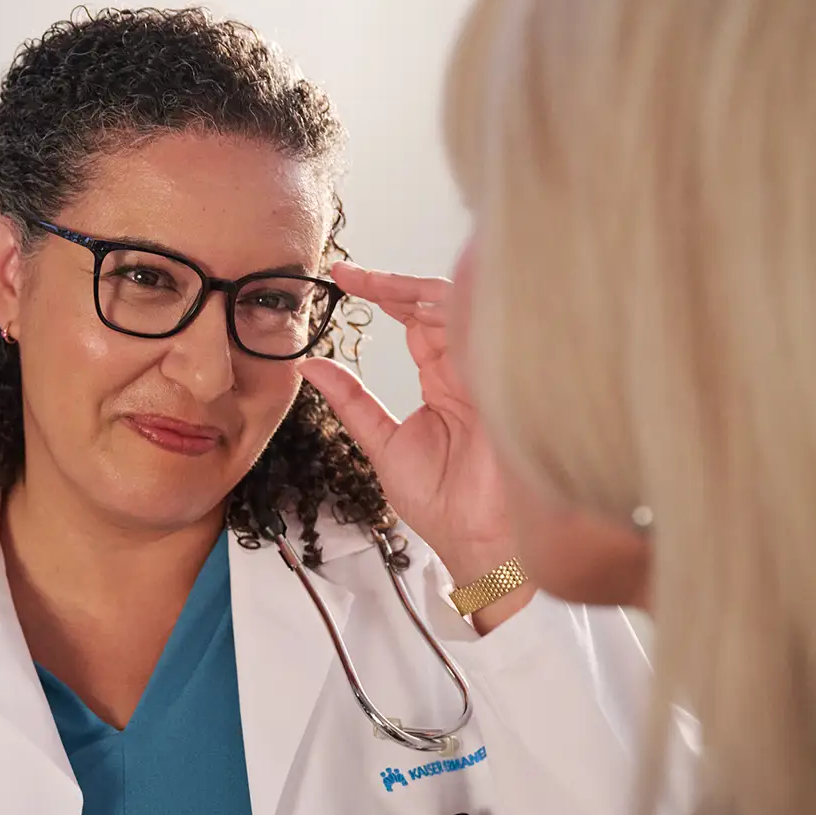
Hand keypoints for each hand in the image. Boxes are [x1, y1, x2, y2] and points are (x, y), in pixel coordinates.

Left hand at [299, 262, 525, 617]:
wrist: (478, 540)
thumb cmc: (442, 502)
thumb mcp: (381, 442)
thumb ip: (351, 400)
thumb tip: (311, 365)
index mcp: (444, 379)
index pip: (414, 319)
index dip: (383, 293)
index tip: (341, 278)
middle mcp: (469, 367)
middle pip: (435, 304)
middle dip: (394, 284)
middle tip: (349, 274)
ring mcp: (489, 370)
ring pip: (460, 307)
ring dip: (414, 291)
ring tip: (371, 286)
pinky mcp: (504, 379)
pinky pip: (482, 329)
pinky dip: (451, 310)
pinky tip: (414, 303)